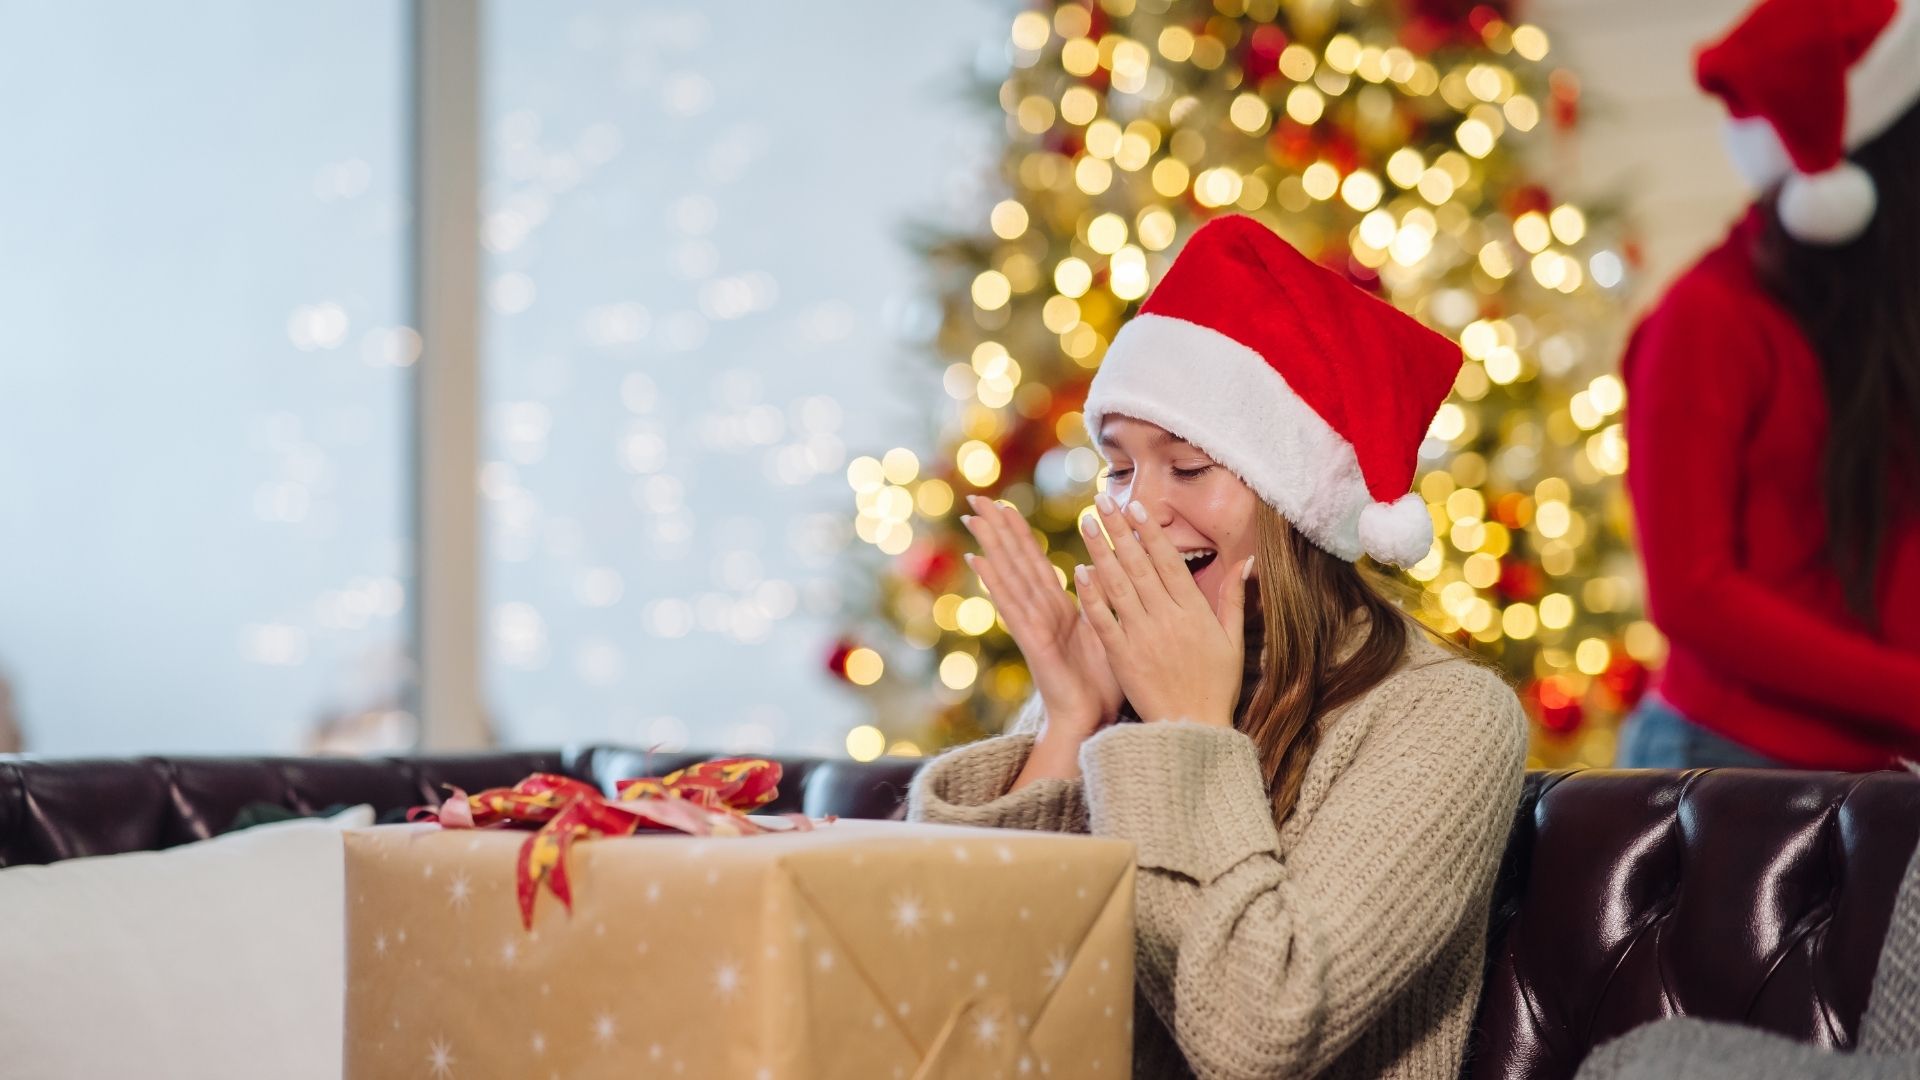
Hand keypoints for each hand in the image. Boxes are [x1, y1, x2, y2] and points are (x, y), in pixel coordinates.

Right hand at [960, 494, 1123, 742]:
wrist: (1091, 721)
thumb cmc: (1099, 683)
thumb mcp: (1106, 630)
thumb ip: (1099, 600)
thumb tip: (1099, 569)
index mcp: (1059, 608)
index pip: (1036, 561)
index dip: (1019, 533)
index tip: (1004, 505)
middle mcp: (1040, 612)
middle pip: (1016, 561)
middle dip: (998, 529)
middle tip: (976, 497)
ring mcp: (1033, 625)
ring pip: (1010, 576)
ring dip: (992, 546)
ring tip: (974, 518)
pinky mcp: (1032, 641)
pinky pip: (1012, 606)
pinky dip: (995, 583)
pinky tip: (979, 561)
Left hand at [1074, 493, 1250, 728]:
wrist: (1192, 730)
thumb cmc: (1216, 686)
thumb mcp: (1234, 642)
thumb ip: (1234, 599)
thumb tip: (1248, 562)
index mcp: (1195, 612)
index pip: (1169, 562)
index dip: (1151, 532)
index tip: (1136, 507)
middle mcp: (1168, 619)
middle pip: (1139, 565)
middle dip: (1119, 530)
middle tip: (1102, 502)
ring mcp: (1143, 637)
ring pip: (1119, 585)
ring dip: (1101, 551)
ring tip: (1088, 523)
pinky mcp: (1122, 657)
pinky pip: (1103, 620)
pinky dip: (1092, 595)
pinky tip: (1080, 571)